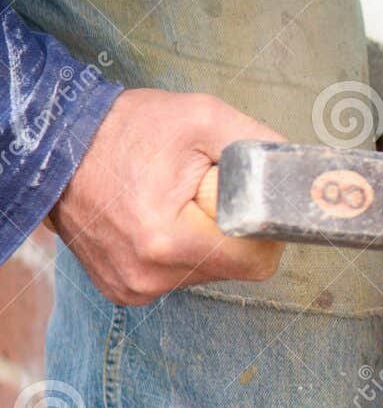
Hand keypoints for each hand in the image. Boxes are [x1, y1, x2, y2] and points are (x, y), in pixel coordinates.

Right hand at [51, 89, 285, 305]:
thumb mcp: (203, 118)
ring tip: (175, 201)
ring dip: (207, 239)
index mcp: (169, 242)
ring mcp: (133, 288)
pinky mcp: (124, 289)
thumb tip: (300, 171)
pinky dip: (182, 249)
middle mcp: (149, 276)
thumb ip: (260, 146)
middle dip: (232, 230)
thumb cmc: (127, 129)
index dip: (263, 230)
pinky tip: (158, 218)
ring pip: (209, 273)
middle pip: (234, 268)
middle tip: (202, 191)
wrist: (56, 147)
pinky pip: (180, 275)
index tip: (247, 202)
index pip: (257, 261)